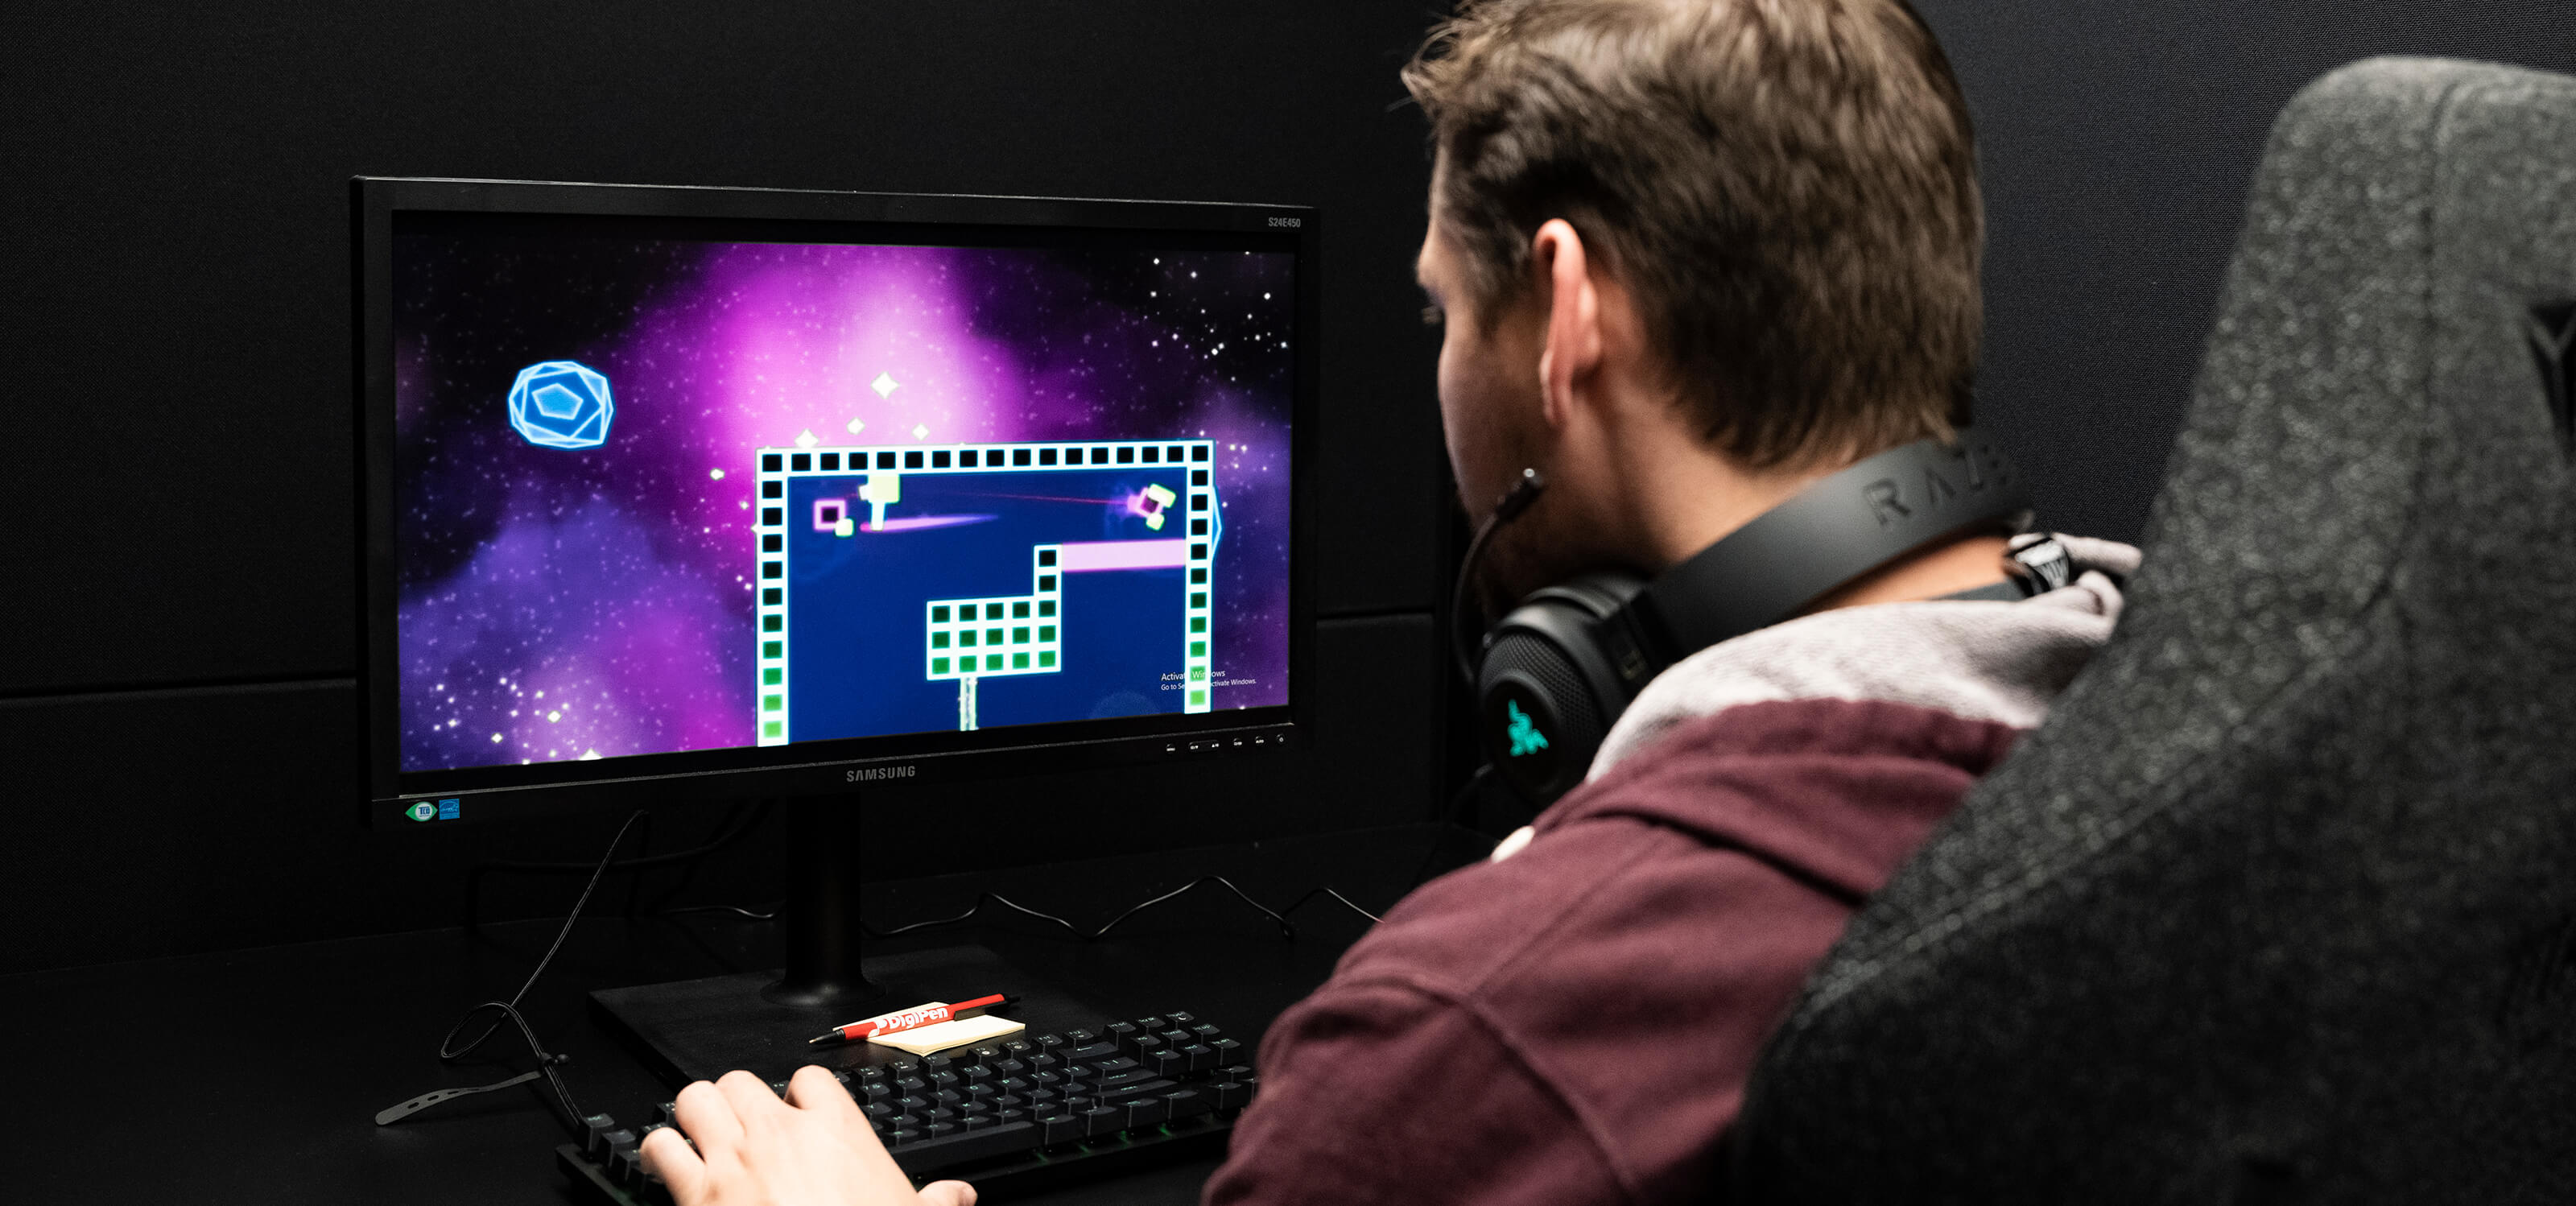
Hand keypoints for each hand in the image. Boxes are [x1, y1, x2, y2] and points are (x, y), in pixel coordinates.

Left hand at [641, 1065, 974, 1205]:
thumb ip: (936, 1200)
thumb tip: (961, 1198)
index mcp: (835, 1131)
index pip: (807, 1079)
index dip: (798, 1095)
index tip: (798, 1114)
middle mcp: (779, 1133)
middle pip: (741, 1080)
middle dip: (736, 1102)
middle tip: (741, 1129)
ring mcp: (735, 1158)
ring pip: (695, 1098)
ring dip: (695, 1116)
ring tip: (701, 1137)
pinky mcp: (697, 1191)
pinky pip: (661, 1147)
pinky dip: (660, 1154)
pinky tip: (668, 1167)